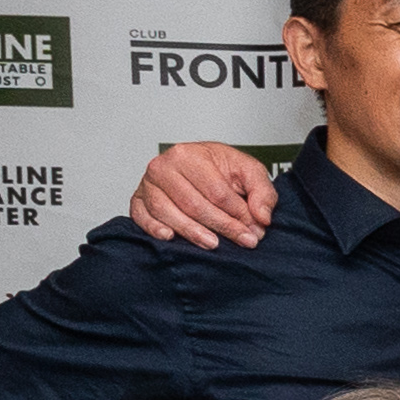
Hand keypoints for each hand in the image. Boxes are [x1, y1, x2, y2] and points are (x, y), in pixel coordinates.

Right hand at [128, 141, 279, 249]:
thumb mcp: (249, 172)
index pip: (216, 191)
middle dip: (221, 226)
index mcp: (189, 155)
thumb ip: (262, 192)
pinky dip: (153, 228)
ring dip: (192, 232)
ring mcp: (147, 184)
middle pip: (193, 203)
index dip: (237, 214)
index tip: (254, 230)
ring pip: (167, 212)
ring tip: (214, 244)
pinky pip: (140, 216)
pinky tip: (170, 236)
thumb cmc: (219, 168)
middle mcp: (163, 167)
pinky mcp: (138, 200)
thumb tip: (262, 217)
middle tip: (243, 240)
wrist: (198, 166)